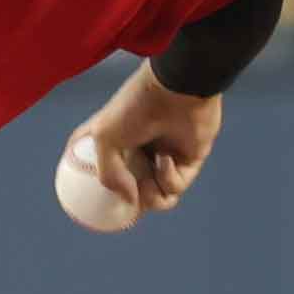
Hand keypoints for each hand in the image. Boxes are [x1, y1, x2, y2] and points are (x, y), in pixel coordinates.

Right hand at [67, 63, 224, 213]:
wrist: (176, 90)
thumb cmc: (135, 107)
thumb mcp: (104, 139)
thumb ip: (109, 175)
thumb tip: (129, 200)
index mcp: (118, 145)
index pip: (109, 175)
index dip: (108, 191)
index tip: (104, 202)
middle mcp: (141, 153)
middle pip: (135, 193)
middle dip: (133, 199)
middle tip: (132, 191)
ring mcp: (165, 158)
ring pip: (158, 197)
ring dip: (152, 196)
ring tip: (149, 181)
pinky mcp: (190, 160)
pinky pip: (177, 186)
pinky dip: (169, 178)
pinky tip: (166, 159)